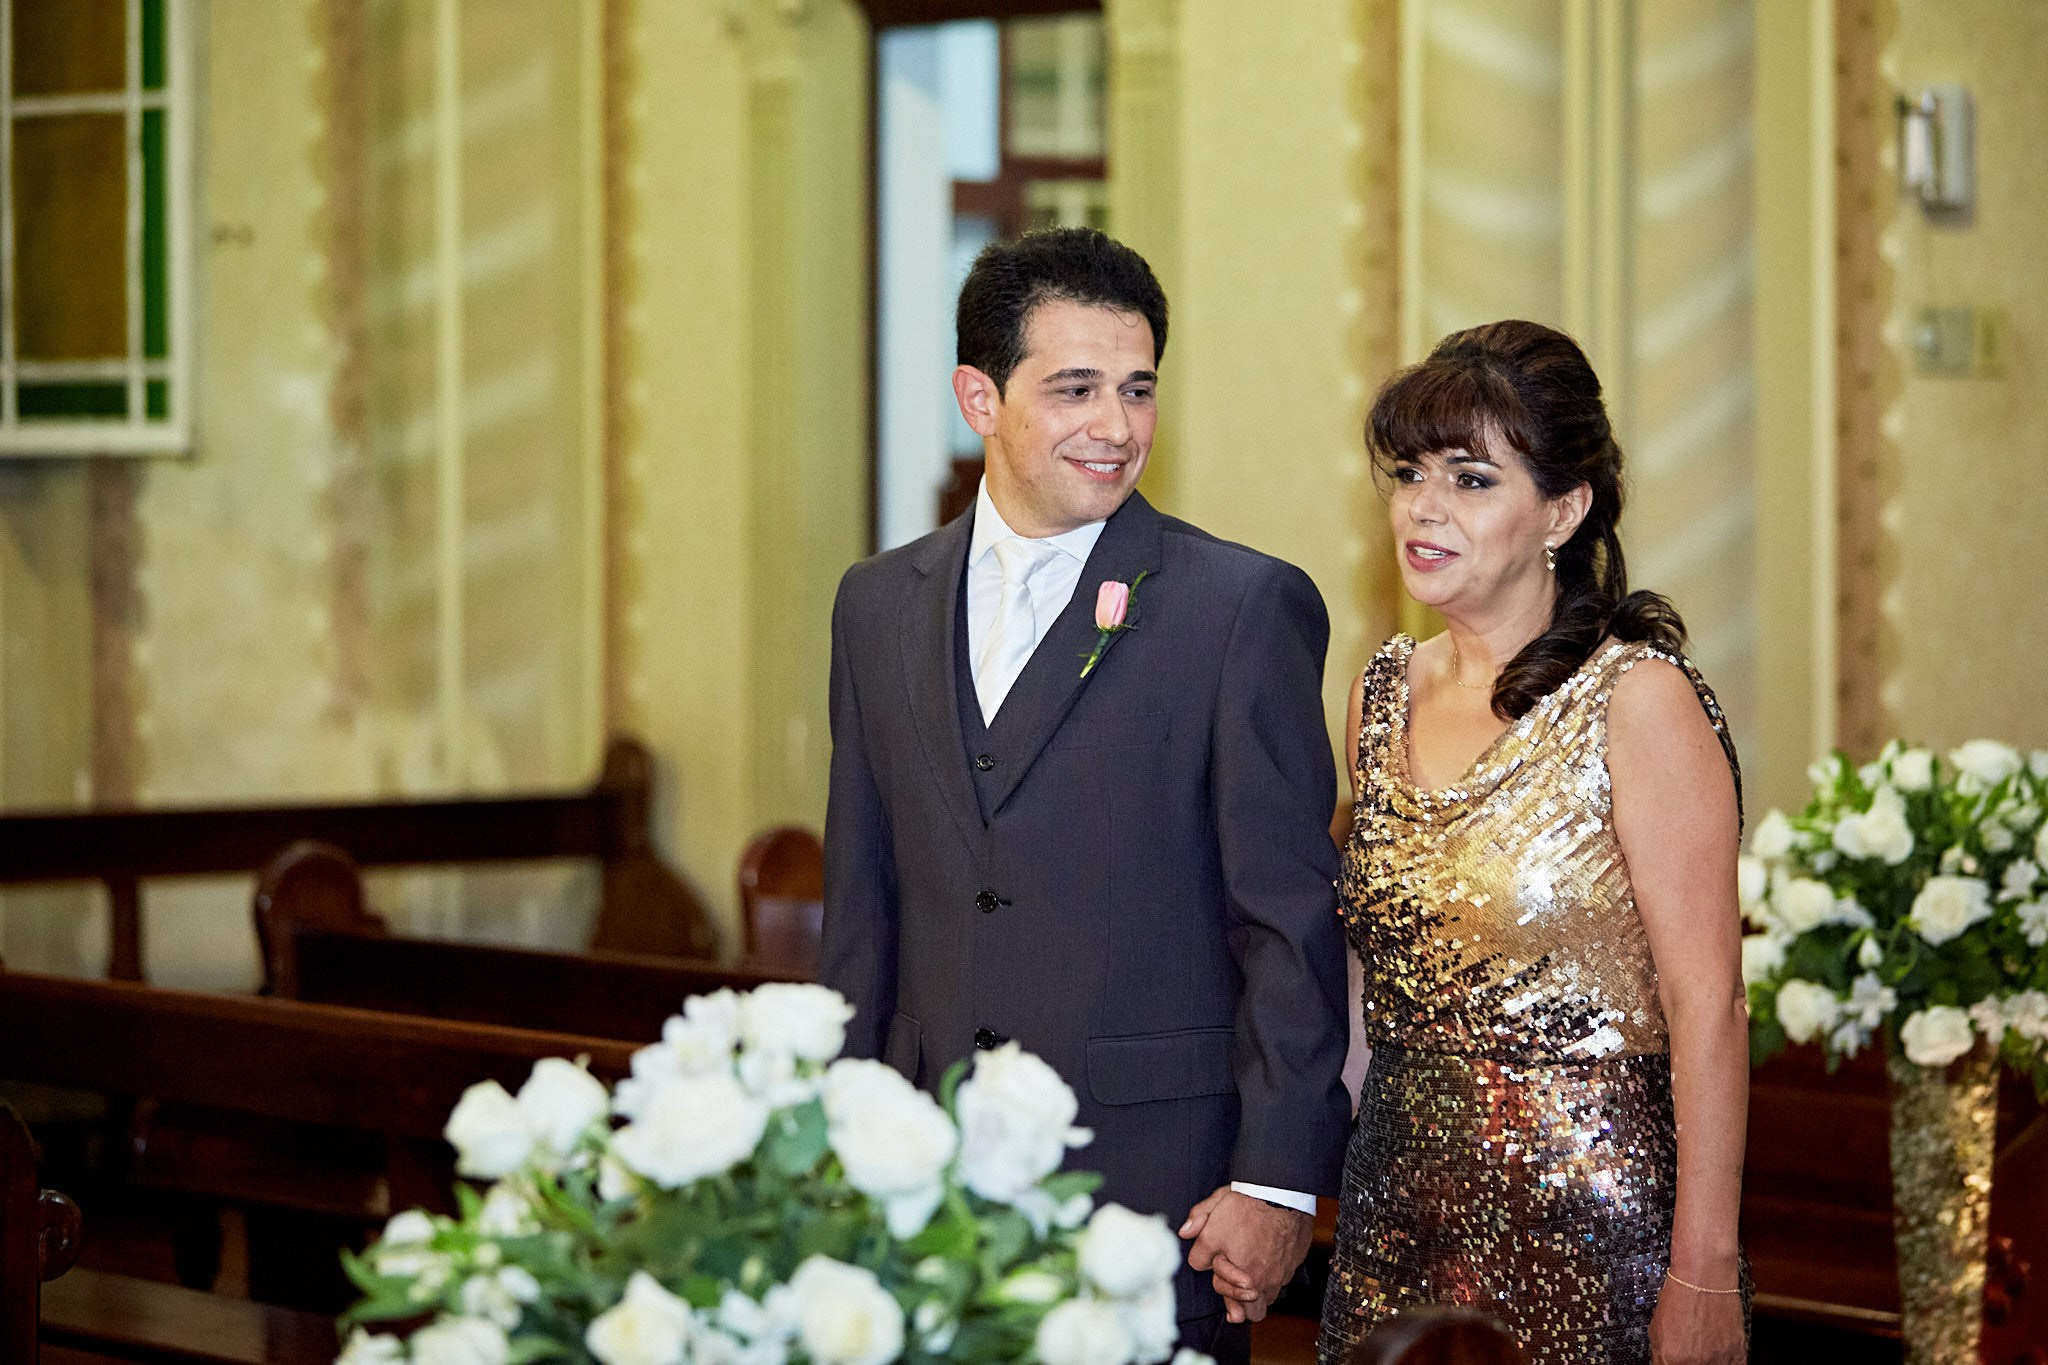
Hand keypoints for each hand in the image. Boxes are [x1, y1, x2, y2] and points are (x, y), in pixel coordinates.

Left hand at [1178, 1187, 1313, 1323]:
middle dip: (1232, 1295)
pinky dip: (1269, 1283)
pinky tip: (1265, 1266)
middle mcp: (1252, 1276)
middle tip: (1231, 1274)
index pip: (1212, 1280)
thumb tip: (1185, 1232)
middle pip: (1239, 1311)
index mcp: (1226, 1261)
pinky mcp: (1289, 1271)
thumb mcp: (1215, 1204)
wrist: (1284, 1193)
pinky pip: (1277, 1289)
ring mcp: (1274, 1277)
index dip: (1211, 1264)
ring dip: (1252, 1297)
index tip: (1217, 1252)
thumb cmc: (1249, 1200)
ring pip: (1260, 1305)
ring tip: (1248, 1279)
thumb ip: (1197, 1220)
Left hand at [1649, 1274, 1744, 1364]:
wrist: (1705, 1278)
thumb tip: (1663, 1363)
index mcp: (1671, 1359)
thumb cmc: (1680, 1296)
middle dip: (1687, 1363)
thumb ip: (1661, 1355)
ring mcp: (1718, 1361)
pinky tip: (1718, 1356)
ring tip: (1703, 1352)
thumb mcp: (1657, 1328)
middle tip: (1687, 1355)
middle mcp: (1695, 1364)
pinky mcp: (1738, 1355)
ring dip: (1707, 1364)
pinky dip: (1724, 1363)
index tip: (1671, 1361)